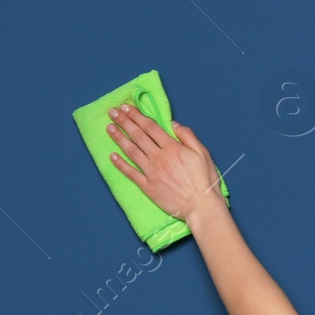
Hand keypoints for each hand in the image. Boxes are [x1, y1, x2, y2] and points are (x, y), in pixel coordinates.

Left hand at [105, 103, 224, 224]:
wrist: (201, 206)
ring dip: (119, 138)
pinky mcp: (148, 187)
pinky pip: (130, 173)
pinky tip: (112, 156)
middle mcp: (159, 158)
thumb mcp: (203, 153)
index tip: (127, 108)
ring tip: (109, 128)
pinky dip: (120, 164)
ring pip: (131, 151)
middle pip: (138, 136)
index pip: (150, 127)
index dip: (137, 116)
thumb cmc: (205, 181)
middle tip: (113, 113)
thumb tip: (172, 124)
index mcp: (172, 148)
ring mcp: (151, 173)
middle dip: (124, 122)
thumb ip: (188, 136)